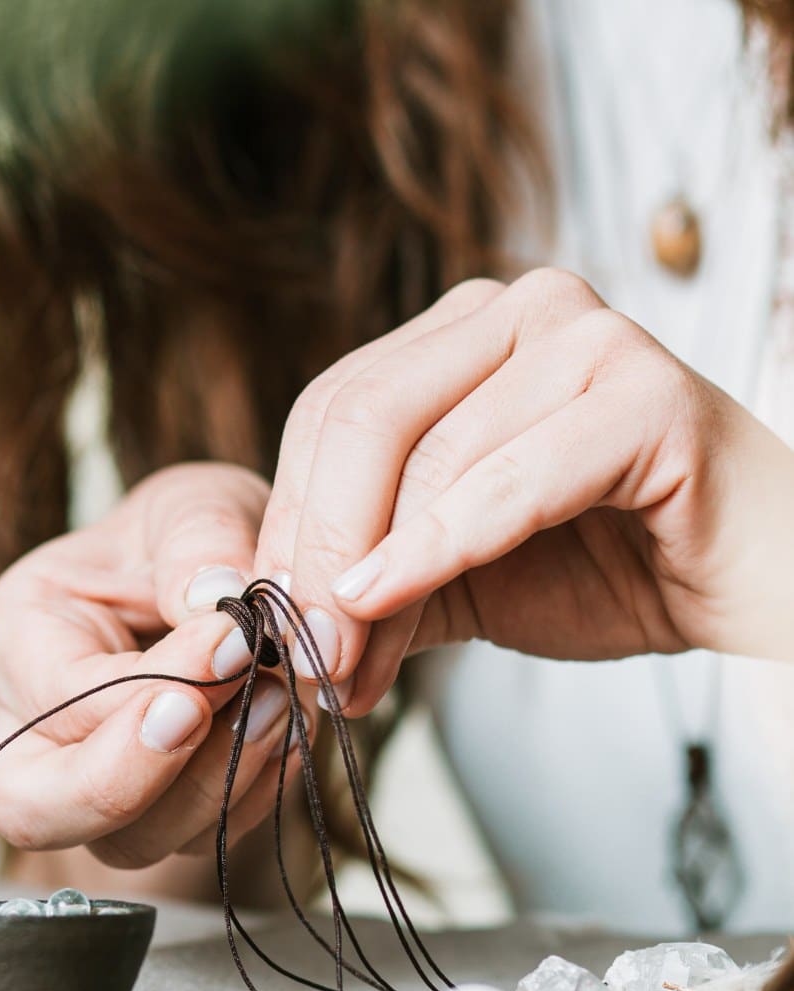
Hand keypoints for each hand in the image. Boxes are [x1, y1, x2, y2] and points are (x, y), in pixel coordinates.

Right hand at [0, 464, 312, 867]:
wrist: (228, 580)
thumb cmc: (191, 538)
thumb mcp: (194, 505)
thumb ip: (200, 539)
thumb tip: (217, 597)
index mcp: (17, 638)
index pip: (57, 696)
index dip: (150, 683)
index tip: (236, 639)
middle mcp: (33, 729)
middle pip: (41, 809)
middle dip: (145, 776)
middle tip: (242, 705)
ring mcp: (93, 787)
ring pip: (132, 842)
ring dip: (219, 783)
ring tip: (281, 701)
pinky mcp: (161, 817)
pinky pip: (199, 843)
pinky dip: (253, 797)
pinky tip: (289, 729)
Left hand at [256, 270, 793, 711]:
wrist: (737, 586)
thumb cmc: (608, 566)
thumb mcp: (456, 574)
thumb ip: (371, 582)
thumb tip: (280, 626)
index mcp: (464, 335)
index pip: (331, 410)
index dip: (289, 521)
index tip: (269, 623)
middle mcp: (519, 310)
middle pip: (362, 417)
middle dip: (314, 548)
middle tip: (298, 650)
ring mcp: (585, 338)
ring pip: (428, 452)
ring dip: (369, 572)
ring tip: (347, 663)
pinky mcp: (644, 394)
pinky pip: (511, 479)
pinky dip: (439, 547)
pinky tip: (386, 598)